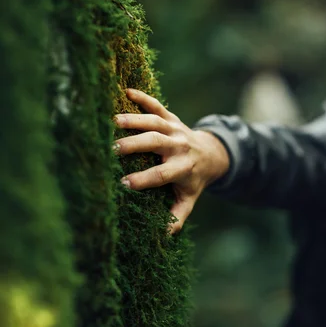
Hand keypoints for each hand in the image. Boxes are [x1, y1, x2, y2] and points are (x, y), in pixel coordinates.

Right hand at [114, 88, 229, 233]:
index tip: (124, 184)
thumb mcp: (189, 199)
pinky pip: (158, 105)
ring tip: (113, 121)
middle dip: (136, 145)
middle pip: (157, 143)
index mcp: (183, 168)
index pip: (163, 174)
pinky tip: (126, 91)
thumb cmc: (194, 179)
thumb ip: (177, 217)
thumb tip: (163, 235)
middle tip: (112, 150)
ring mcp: (176, 129)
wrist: (212, 154)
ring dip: (135, 120)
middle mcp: (180, 147)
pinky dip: (144, 97)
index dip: (145, 179)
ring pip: (156, 122)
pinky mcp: (172, 118)